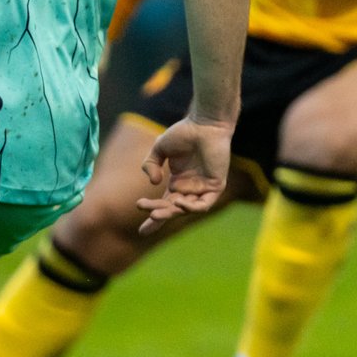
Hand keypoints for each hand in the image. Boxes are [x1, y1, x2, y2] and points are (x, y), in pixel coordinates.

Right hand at [135, 116, 232, 231]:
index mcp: (178, 182)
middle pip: (172, 208)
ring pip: (185, 209)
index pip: (164, 204)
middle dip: (158, 214)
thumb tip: (154, 184)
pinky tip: (179, 202)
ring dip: (170, 212)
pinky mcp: (216, 187)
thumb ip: (150, 165)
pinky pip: (203, 205)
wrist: (205, 124)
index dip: (153, 217)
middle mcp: (190, 188)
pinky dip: (191, 207)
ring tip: (155, 212)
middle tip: (144, 211)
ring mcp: (203, 189)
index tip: (141, 232)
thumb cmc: (184, 132)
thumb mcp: (159, 148)